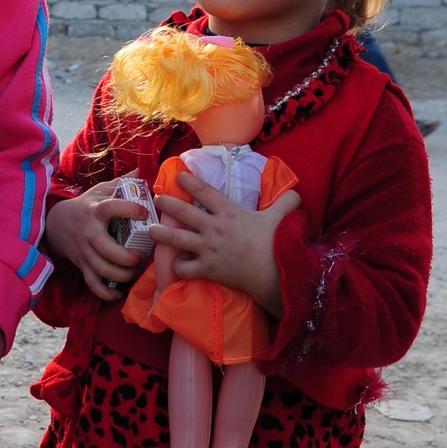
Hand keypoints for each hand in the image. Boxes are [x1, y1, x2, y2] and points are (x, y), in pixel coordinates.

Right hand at [44, 179, 150, 300]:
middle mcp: (89, 234)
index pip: (111, 208)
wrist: (57, 225)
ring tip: (134, 272)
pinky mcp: (82, 267)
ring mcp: (85, 253)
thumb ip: (121, 183)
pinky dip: (107, 293)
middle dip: (127, 257)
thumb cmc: (87, 207)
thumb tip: (142, 171)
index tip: (145, 212)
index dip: (129, 210)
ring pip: (102, 270)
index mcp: (95, 211)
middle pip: (106, 250)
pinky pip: (93, 285)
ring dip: (122, 276)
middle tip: (140, 256)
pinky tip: (120, 292)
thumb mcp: (100, 191)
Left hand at [153, 171, 300, 317]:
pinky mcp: (207, 269)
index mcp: (229, 212)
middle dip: (167, 204)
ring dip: (162, 233)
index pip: (204, 192)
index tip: (177, 176)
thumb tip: (295, 193)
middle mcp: (213, 228)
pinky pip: (185, 268)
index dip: (189, 182)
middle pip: (184, 212)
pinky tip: (176, 265)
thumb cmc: (276, 242)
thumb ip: (286, 203)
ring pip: (177, 239)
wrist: (274, 272)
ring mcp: (208, 249)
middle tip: (157, 199)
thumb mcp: (282, 217)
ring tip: (151, 230)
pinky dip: (179, 267)